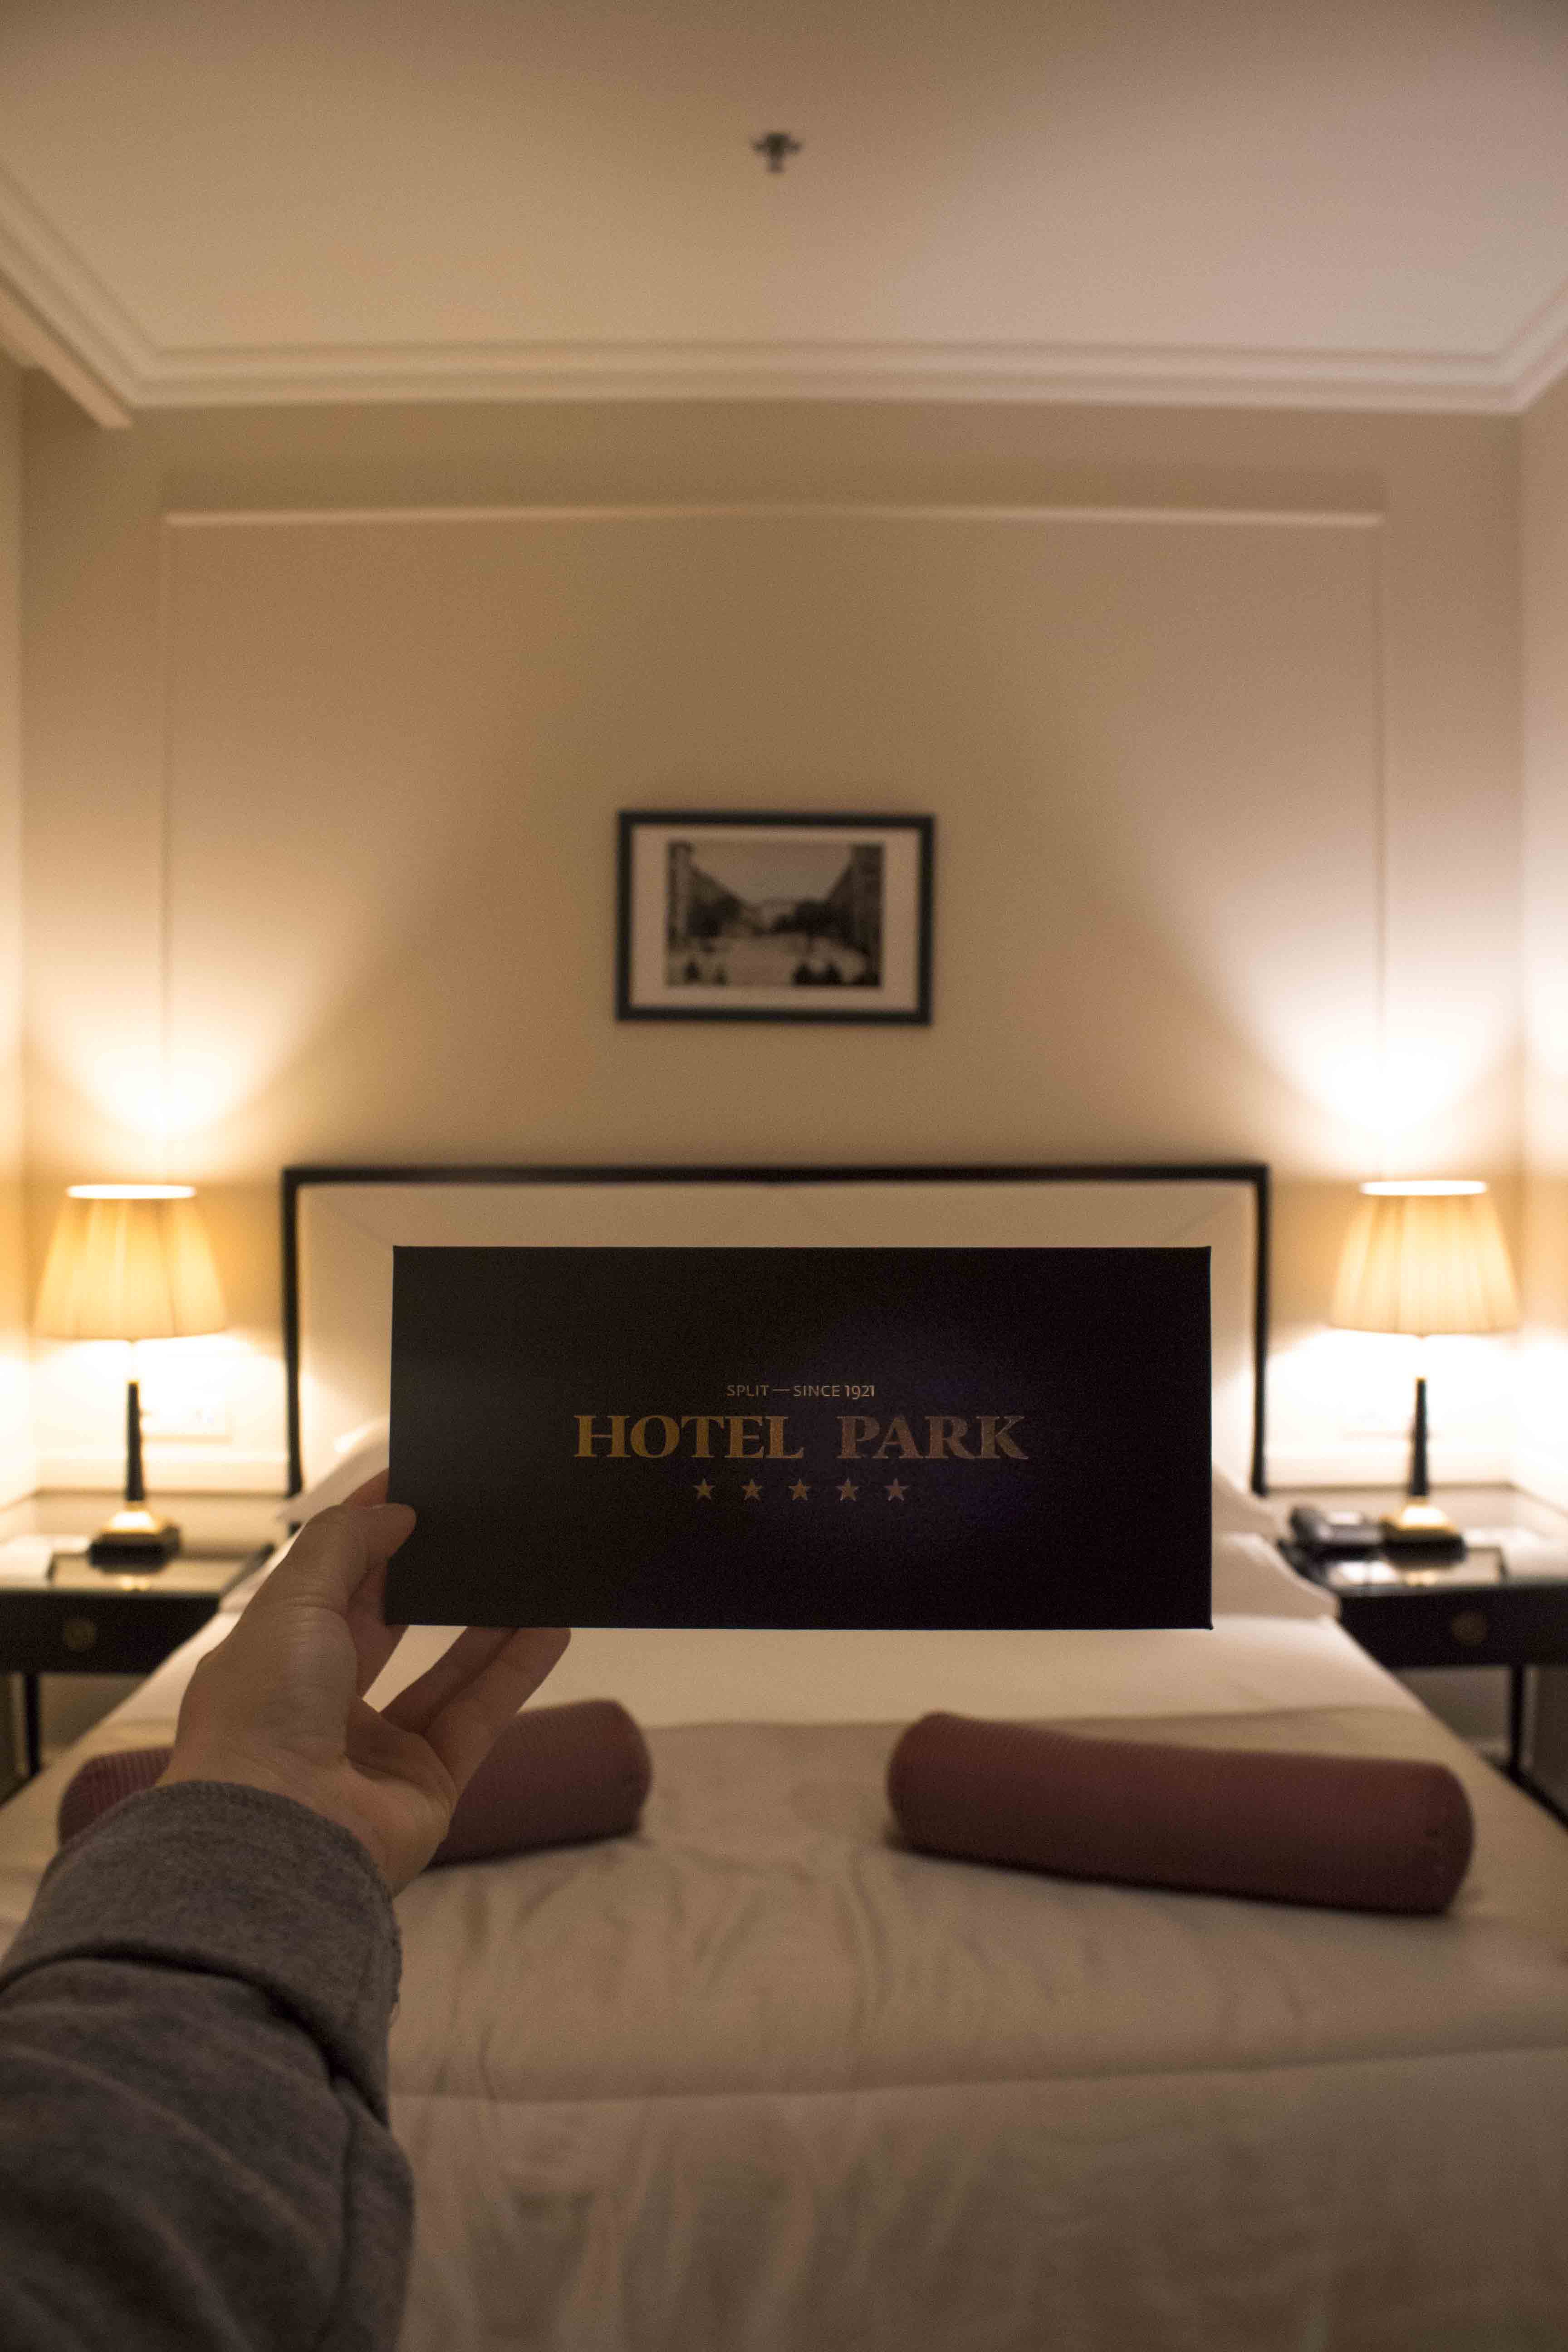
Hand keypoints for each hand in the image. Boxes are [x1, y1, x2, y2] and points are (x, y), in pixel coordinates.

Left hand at [158, 1475, 569, 1892]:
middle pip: (389, 1626)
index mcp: (274, 1660)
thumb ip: (343, 1546)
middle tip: (480, 1523)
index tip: (415, 1484)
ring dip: (489, 1620)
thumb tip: (395, 1512)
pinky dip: (517, 1671)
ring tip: (532, 1567)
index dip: (368, 1532)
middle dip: (431, 1574)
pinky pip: (481, 1716)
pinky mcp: (430, 1784)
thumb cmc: (263, 1711)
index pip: (328, 1582)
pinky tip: (555, 1625)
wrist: (277, 1839)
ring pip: (446, 1672)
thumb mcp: (291, 1604)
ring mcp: (378, 1748)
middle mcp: (323, 1704)